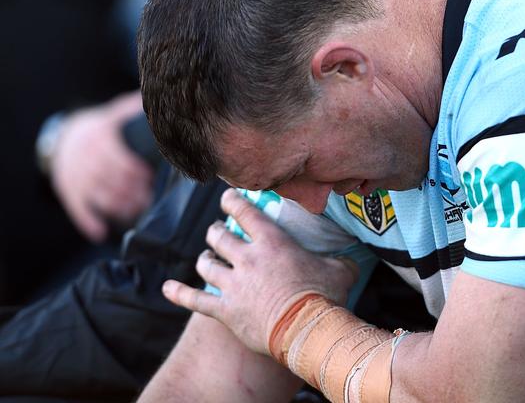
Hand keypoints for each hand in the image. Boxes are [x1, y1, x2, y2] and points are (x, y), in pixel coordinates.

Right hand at [50, 91, 153, 241]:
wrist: (64, 135)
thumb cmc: (102, 127)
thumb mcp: (117, 114)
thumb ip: (136, 111)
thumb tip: (166, 105)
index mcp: (101, 136)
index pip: (121, 158)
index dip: (137, 171)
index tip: (151, 178)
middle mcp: (85, 155)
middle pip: (112, 180)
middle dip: (133, 192)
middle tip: (150, 198)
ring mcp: (75, 174)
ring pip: (99, 197)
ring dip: (119, 208)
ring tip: (137, 210)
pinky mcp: (68, 189)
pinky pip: (78, 208)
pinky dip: (88, 222)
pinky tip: (101, 232)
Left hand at [162, 188, 357, 354]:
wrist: (307, 332)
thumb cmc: (325, 298)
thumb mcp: (341, 271)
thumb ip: (342, 259)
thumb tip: (353, 256)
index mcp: (272, 243)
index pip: (245, 211)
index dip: (232, 200)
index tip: (227, 197)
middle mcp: (247, 258)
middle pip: (219, 236)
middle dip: (216, 231)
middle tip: (218, 232)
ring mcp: (232, 284)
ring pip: (206, 264)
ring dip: (205, 259)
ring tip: (206, 258)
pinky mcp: (224, 310)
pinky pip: (194, 299)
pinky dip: (179, 293)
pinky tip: (167, 288)